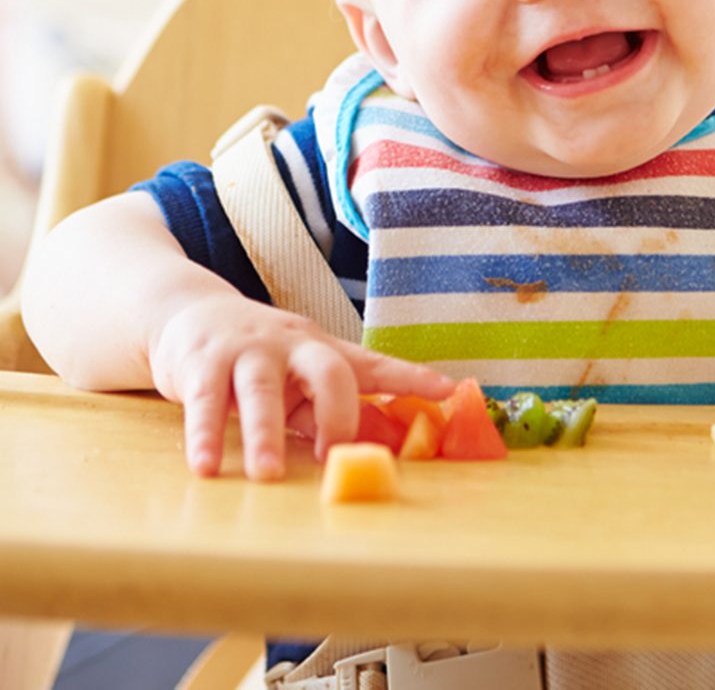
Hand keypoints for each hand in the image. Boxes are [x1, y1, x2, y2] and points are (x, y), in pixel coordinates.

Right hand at [148, 291, 453, 480]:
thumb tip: (360, 450)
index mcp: (323, 351)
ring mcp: (248, 352)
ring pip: (261, 391)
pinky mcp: (204, 363)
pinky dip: (205, 437)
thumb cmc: (260, 356)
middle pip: (328, 371)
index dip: (411, 378)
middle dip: (337, 413)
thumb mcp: (297, 378)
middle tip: (334, 455)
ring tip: (267, 475)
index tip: (447, 390)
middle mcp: (293, 346)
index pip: (374, 364)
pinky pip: (205, 402)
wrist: (191, 315)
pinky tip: (208, 468)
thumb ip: (323, 409)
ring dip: (265, 435)